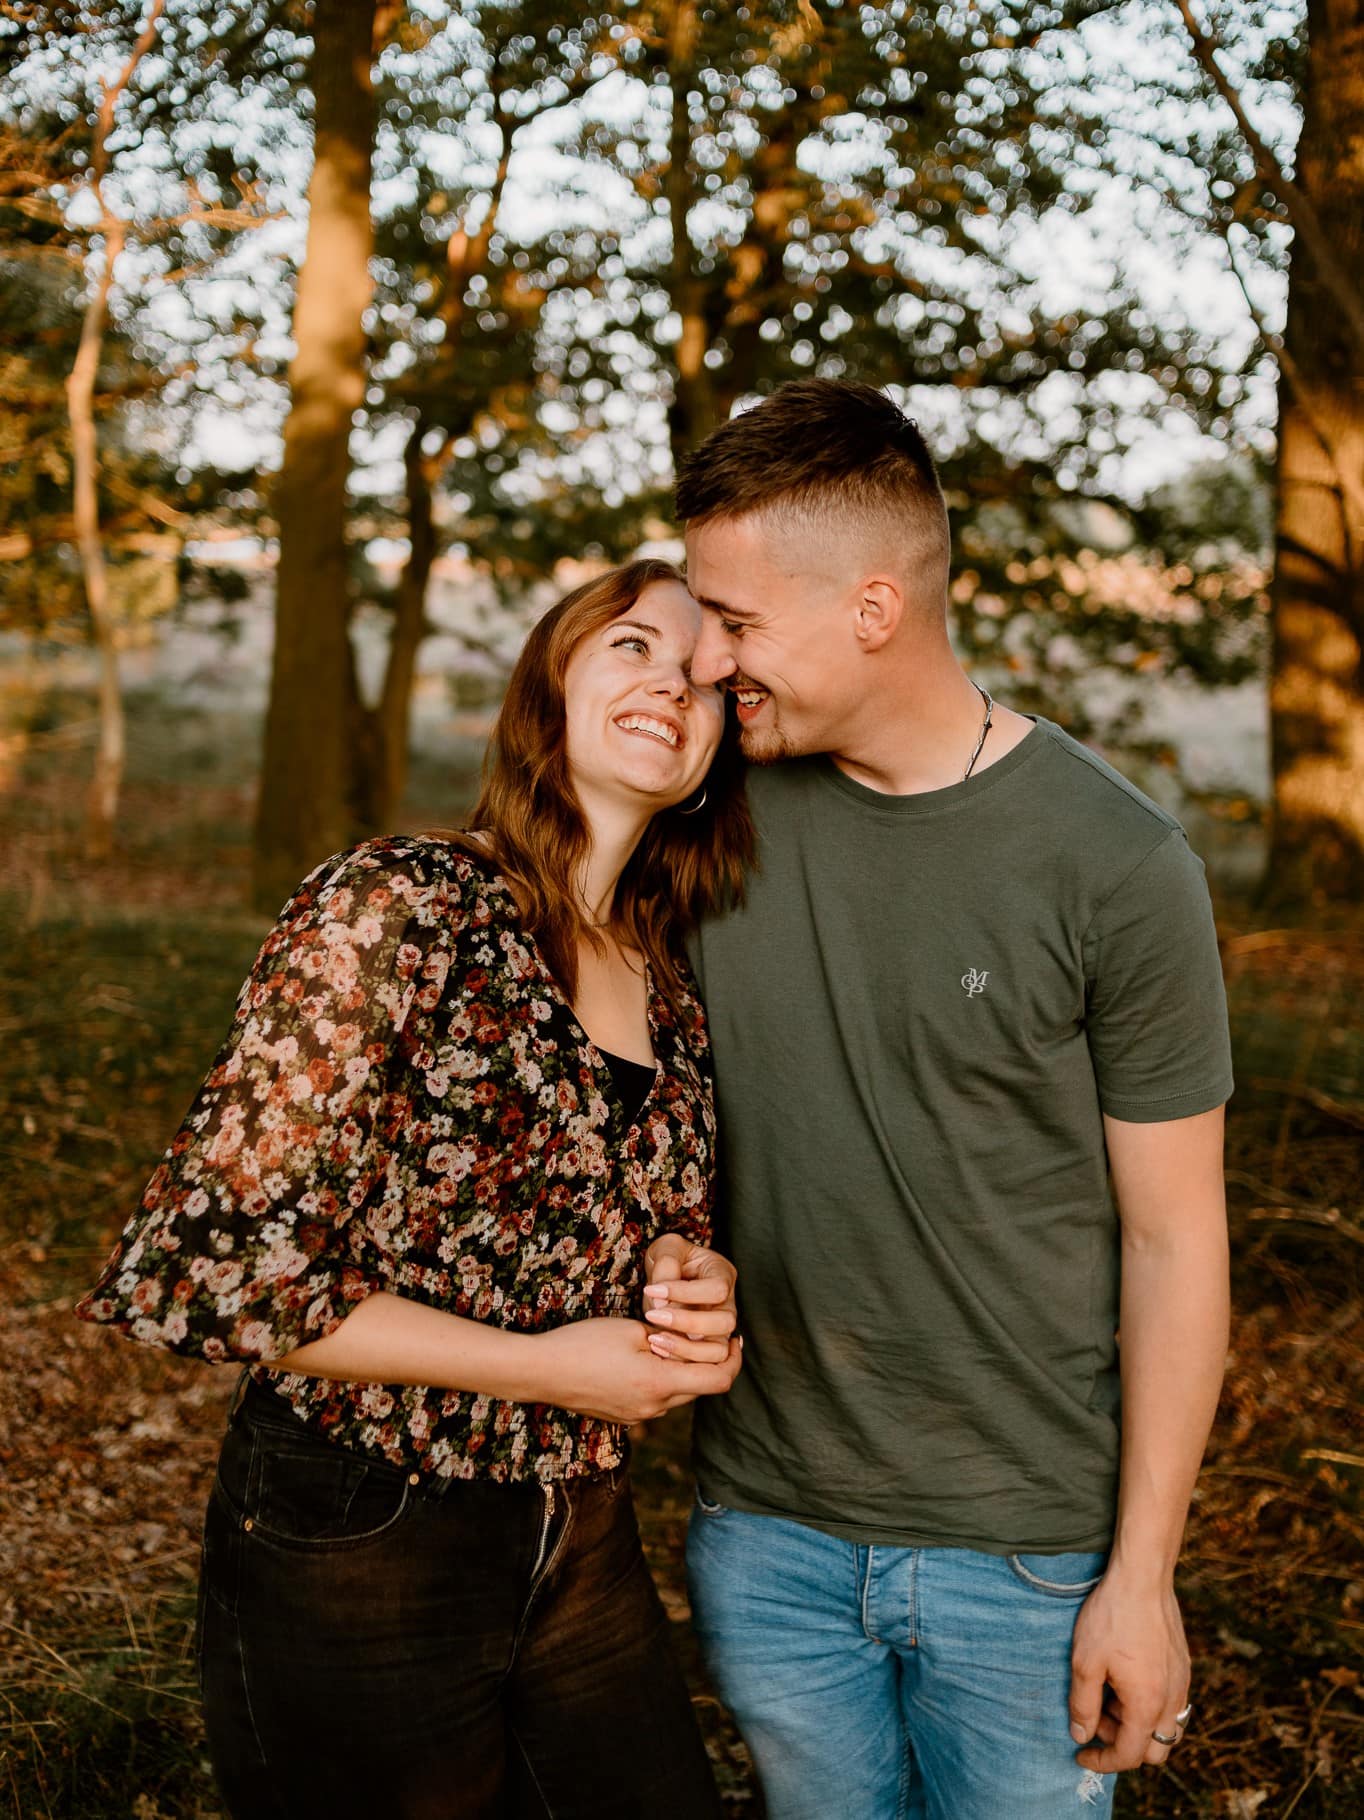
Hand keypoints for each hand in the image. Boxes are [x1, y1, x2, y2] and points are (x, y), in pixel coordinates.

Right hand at [531, 1316, 740, 1425]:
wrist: (541, 1372)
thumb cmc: (585, 1343)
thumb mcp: (634, 1330)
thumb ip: (671, 1339)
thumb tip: (693, 1342)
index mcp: (661, 1384)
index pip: (719, 1381)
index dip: (734, 1360)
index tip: (736, 1339)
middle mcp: (655, 1408)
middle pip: (700, 1388)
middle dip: (707, 1361)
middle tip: (702, 1332)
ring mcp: (638, 1416)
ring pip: (677, 1393)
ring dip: (682, 1370)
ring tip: (667, 1341)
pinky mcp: (624, 1416)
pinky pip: (656, 1399)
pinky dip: (661, 1379)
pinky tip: (644, 1357)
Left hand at [642, 1234, 737, 1363]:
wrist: (666, 1275)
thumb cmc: (670, 1258)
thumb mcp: (666, 1248)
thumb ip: (667, 1266)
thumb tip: (663, 1304)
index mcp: (723, 1274)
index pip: (716, 1289)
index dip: (684, 1292)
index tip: (652, 1289)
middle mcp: (728, 1303)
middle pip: (725, 1322)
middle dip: (687, 1322)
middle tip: (653, 1315)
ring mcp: (720, 1327)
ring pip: (719, 1349)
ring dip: (686, 1347)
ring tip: (655, 1338)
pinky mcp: (707, 1345)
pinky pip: (703, 1361)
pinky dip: (681, 1358)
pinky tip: (659, 1348)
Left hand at [1069, 1567, 1191, 1771]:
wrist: (1142, 1577)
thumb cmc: (1111, 1618)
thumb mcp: (1086, 1662)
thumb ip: (1083, 1705)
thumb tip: (1082, 1736)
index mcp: (1148, 1705)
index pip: (1129, 1756)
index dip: (1102, 1761)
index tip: (1081, 1754)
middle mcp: (1172, 1700)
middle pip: (1154, 1750)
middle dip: (1123, 1743)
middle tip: (1096, 1716)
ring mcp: (1182, 1683)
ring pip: (1166, 1727)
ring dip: (1137, 1724)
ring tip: (1109, 1692)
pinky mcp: (1183, 1666)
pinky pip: (1171, 1703)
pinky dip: (1149, 1705)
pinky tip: (1125, 1676)